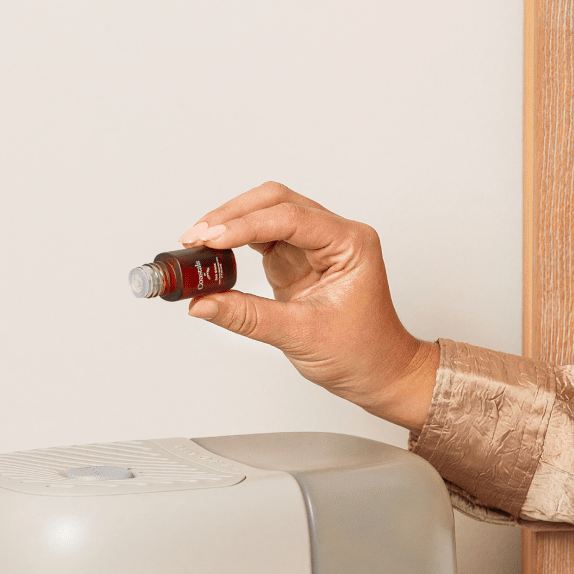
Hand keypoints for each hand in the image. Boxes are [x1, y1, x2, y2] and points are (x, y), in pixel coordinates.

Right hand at [180, 182, 438, 433]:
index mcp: (349, 244)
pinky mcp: (296, 260)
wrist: (377, 371)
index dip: (246, 226)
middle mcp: (333, 235)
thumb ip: (247, 317)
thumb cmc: (360, 352)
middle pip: (276, 202)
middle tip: (196, 237)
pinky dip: (235, 242)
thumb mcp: (300, 336)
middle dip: (233, 215)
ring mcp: (313, 246)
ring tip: (197, 243)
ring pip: (266, 214)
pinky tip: (213, 252)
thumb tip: (202, 304)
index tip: (210, 239)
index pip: (291, 218)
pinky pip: (261, 239)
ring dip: (230, 224)